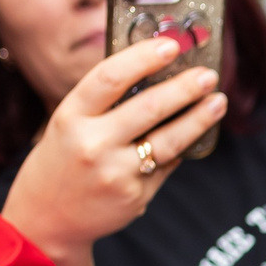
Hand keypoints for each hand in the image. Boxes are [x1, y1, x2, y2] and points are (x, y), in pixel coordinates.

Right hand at [0, 37, 225, 264]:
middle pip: (149, 108)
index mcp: (70, 116)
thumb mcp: (68, 124)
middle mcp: (92, 144)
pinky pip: (167, 166)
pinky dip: (181, 149)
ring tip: (218, 102)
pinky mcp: (135, 196)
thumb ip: (104, 104)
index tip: (171, 46)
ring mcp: (115, 173)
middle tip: (208, 75)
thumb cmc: (62, 161)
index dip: (143, 58)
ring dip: (199, 119)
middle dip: (185, 88)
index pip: (110, 78)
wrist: (47, 219)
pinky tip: (195, 135)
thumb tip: (158, 74)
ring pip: (169, 141)